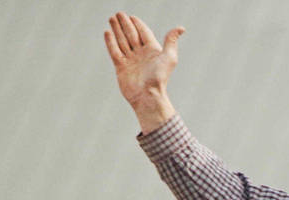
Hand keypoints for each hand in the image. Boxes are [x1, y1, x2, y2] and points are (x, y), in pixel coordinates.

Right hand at [104, 12, 183, 131]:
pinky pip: (115, 51)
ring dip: (117, 30)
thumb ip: (171, 41)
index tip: (131, 16)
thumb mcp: (169, 57)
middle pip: (131, 35)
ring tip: (112, 18)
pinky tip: (107, 32)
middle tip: (119, 13)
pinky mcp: (121, 67)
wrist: (147, 96)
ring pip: (122, 41)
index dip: (138, 24)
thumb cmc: (160, 78)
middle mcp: (141, 54)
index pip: (144, 33)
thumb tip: (181, 28)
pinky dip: (111, 42)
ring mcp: (130, 60)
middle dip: (125, 24)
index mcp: (153, 51)